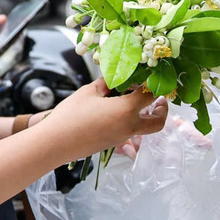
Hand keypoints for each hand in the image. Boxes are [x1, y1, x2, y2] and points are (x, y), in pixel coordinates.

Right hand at [43, 78, 168, 160]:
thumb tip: (115, 76)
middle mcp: (129, 126)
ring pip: (145, 128)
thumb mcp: (89, 92)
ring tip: (135, 100)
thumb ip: (106, 83)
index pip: (150, 96)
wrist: (56, 143)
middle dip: (163, 110)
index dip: (151, 85)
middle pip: (158, 121)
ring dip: (146, 115)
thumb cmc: (71, 115)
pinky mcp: (113, 144)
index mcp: (126, 110)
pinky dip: (132, 121)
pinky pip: (131, 132)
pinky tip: (118, 110)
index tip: (147, 77)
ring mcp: (122, 138)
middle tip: (159, 99)